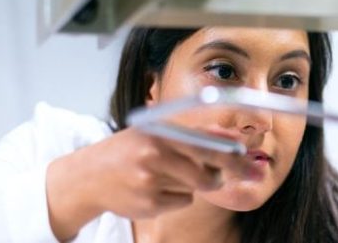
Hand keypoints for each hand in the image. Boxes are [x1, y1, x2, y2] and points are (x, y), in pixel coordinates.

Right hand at [46, 127, 248, 240]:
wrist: (87, 177)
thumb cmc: (130, 150)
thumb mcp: (156, 131)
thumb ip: (194, 132)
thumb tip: (233, 136)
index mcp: (159, 132)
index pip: (206, 143)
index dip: (232, 153)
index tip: (250, 157)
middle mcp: (154, 154)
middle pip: (207, 171)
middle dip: (231, 173)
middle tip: (250, 173)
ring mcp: (150, 181)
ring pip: (197, 186)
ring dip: (196, 182)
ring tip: (174, 173)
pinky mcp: (147, 204)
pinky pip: (183, 201)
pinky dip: (179, 196)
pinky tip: (156, 188)